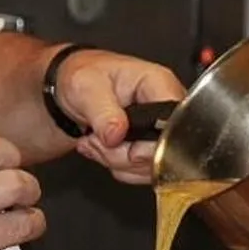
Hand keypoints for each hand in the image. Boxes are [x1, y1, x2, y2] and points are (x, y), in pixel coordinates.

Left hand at [53, 49, 187, 186]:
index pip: (174, 125)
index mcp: (160, 84)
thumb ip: (102, 111)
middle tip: (99, 140)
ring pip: (152, 166)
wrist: (74, 90)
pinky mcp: (153, 147)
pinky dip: (120, 167)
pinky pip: (143, 172)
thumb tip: (117, 133)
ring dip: (118, 162)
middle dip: (125, 156)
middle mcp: (167, 109)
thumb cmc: (85, 77)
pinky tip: (105, 148)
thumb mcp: (86, 87)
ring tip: (97, 141)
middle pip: (164, 152)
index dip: (151, 144)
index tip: (127, 148)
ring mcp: (161, 130)